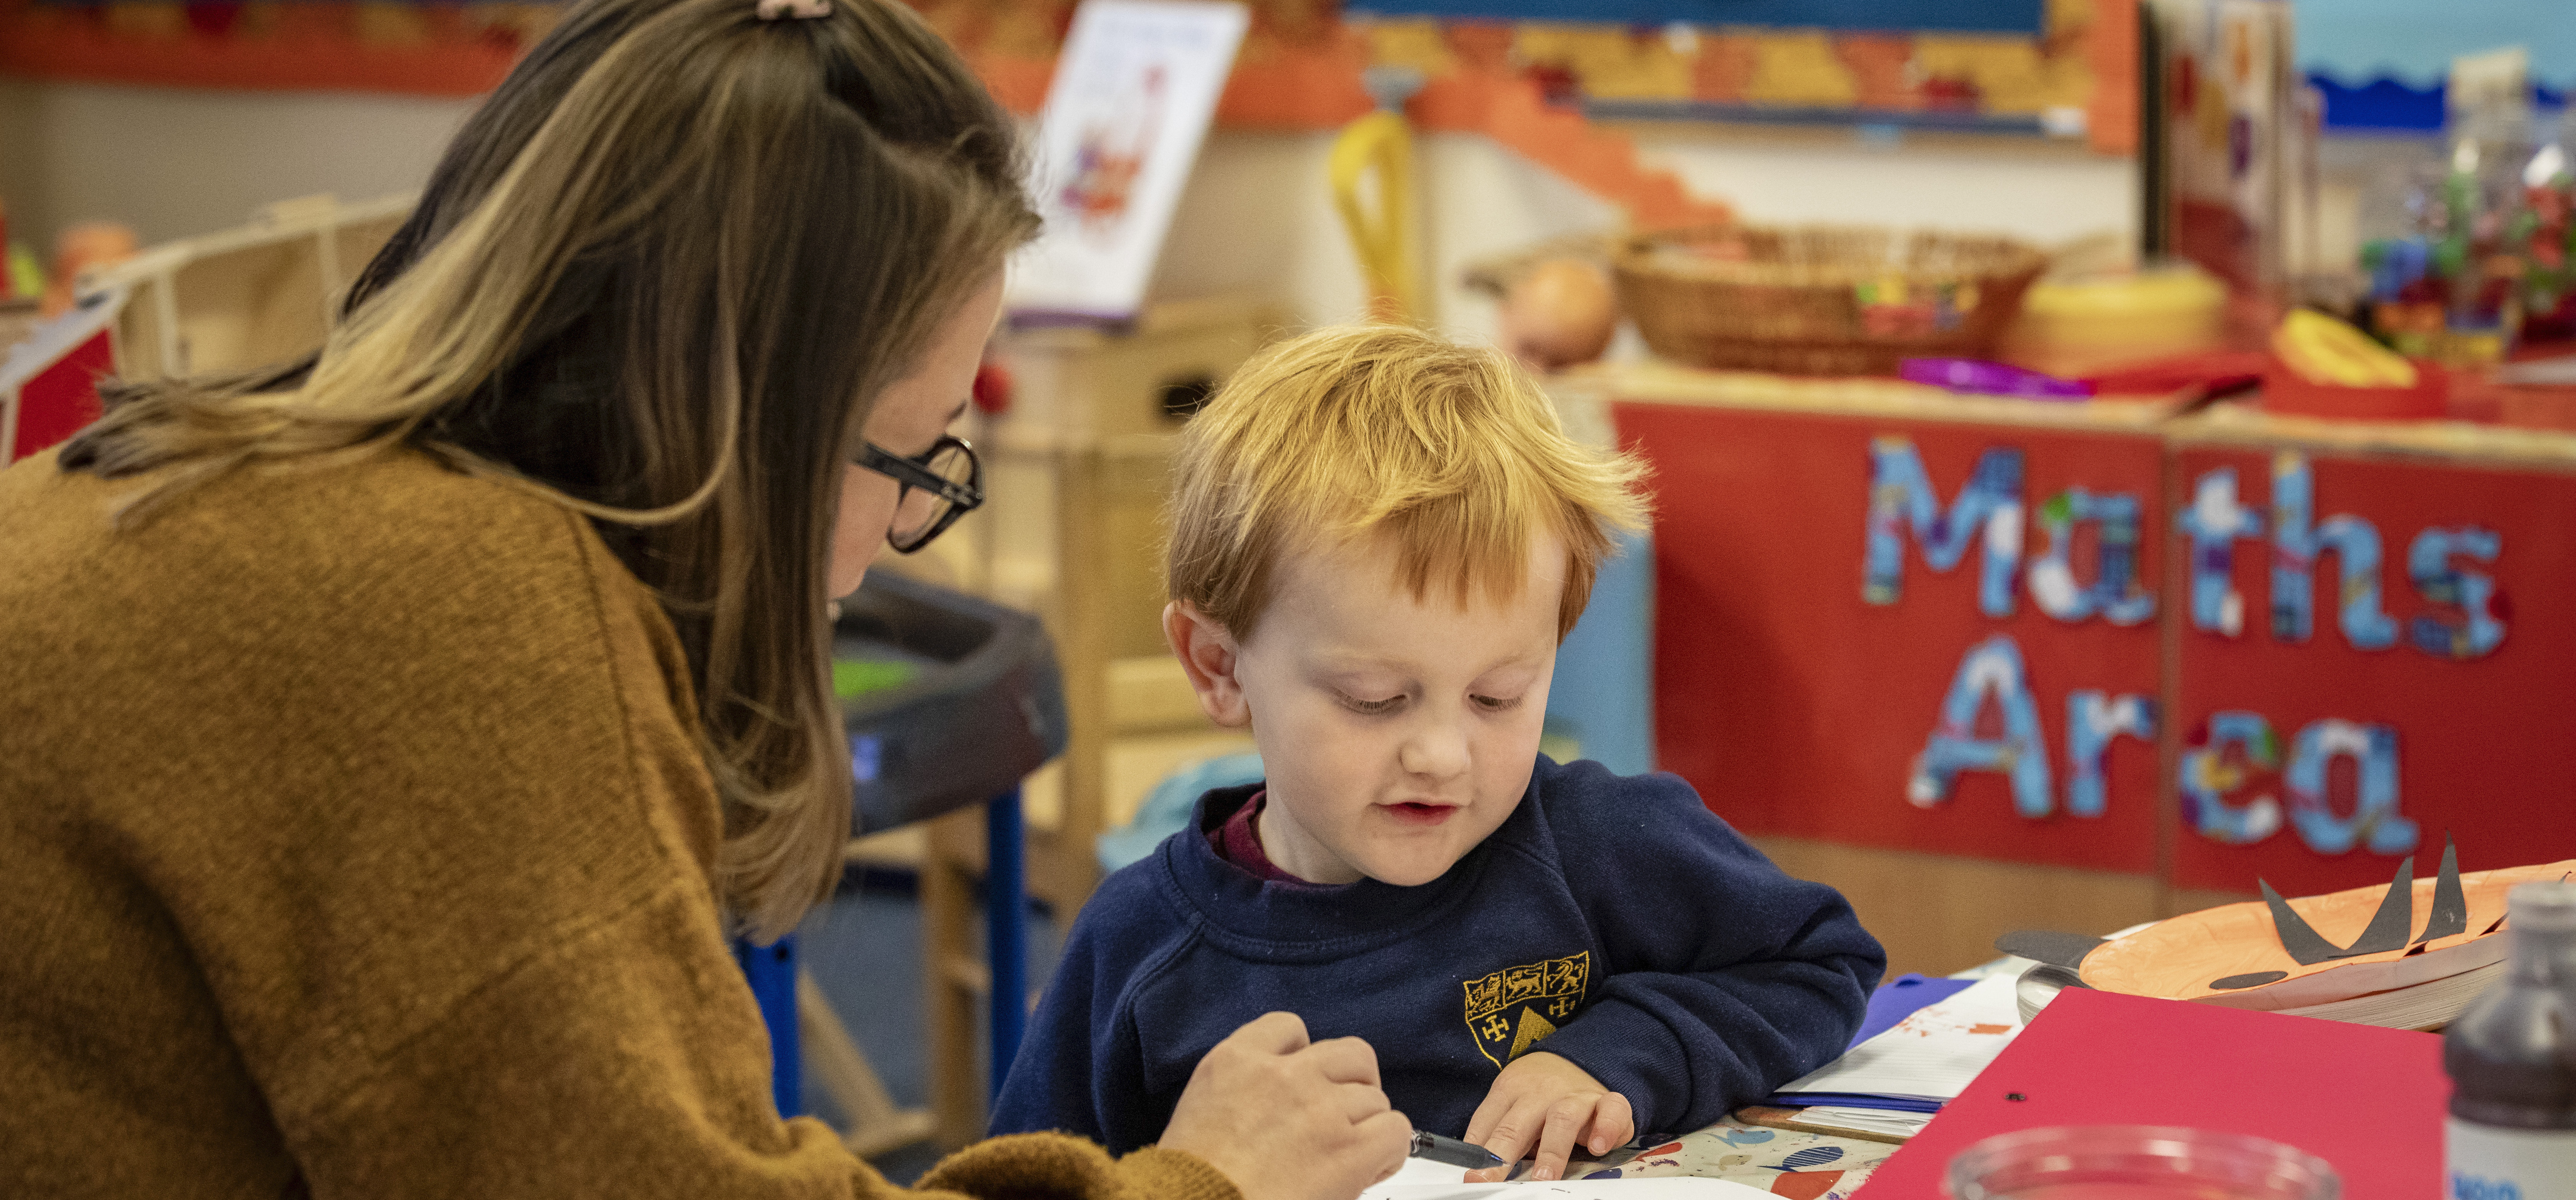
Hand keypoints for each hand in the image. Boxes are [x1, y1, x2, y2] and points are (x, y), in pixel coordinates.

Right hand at [1159, 1012, 1413, 1199]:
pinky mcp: (1349, 1149)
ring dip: (1366, 1125)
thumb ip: (1243, 1090)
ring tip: (1348, 1154)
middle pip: (1350, 1054)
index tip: (1307, 1082)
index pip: (1290, 1028)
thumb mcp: (1201, 1111)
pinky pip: (1397, 1130)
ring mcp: (1320, 1109)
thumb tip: (1282, 1101)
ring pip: (1376, 1096)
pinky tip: (1368, 1170)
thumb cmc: (1191, 1183)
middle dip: (1352, 1084)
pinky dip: (1389, 1151)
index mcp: (1236, 1060)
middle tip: (1342, 1116)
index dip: (1307, 1057)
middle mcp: (1283, 1075)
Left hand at [1460, 1051, 1634, 1182]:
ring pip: (1562, 1119)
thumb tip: (1472, 1169)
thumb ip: (1492, 1133)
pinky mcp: (1607, 1102)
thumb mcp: (1509, 1107)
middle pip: (1517, 1124)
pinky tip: (1598, 1147)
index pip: (1487, 1122)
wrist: (1574, 1058)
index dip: (1476, 1152)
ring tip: (1544, 1177)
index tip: (1470, 1176)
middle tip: (1491, 1179)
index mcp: (1510, 1090)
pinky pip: (1611, 1111)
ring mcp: (1575, 1096)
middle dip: (1503, 1153)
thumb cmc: (1537, 1095)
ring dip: (1552, 1150)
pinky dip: (1607, 1128)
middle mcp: (1540, 1092)